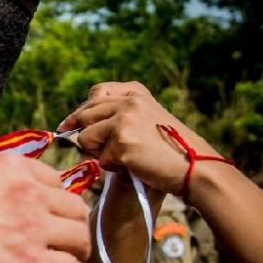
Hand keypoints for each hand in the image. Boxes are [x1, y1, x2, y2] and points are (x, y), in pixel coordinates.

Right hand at [0, 154, 90, 262]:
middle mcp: (25, 192)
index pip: (55, 179)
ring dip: (76, 250)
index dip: (54, 201)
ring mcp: (31, 226)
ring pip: (80, 236)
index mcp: (7, 168)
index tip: (49, 215)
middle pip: (75, 207)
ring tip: (67, 260)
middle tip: (64, 241)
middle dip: (71, 225)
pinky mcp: (31, 262)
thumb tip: (10, 196)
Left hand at [59, 81, 220, 194]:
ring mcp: (124, 120)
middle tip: (103, 151)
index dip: (81, 111)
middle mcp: (130, 102)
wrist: (195, 169)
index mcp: (137, 93)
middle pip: (84, 116)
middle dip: (87, 136)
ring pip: (85, 137)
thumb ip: (118, 116)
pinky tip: (133, 166)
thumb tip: (72, 124)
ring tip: (125, 158)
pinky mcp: (122, 142)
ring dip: (99, 153)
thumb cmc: (171, 150)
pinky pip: (99, 158)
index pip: (96, 93)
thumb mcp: (147, 121)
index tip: (67, 125)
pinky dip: (112, 167)